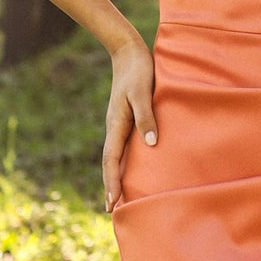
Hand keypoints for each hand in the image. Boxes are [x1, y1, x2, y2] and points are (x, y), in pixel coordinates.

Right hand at [102, 37, 156, 210]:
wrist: (129, 51)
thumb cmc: (138, 71)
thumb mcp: (142, 93)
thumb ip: (146, 117)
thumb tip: (150, 144)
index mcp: (116, 124)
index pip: (111, 160)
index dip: (112, 182)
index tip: (112, 202)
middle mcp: (115, 127)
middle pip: (111, 162)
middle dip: (111, 185)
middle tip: (111, 209)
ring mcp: (120, 123)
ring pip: (116, 155)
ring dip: (116, 175)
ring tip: (119, 196)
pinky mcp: (126, 118)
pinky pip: (124, 145)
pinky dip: (124, 161)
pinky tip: (132, 167)